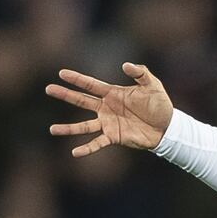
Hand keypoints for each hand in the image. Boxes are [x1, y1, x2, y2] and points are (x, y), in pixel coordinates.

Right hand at [46, 63, 173, 156]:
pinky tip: (74, 153)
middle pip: (81, 100)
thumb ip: (141, 73)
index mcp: (113, 93)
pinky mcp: (114, 137)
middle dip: (65, 95)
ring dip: (68, 128)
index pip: (91, 84)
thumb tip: (125, 65)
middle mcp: (106, 108)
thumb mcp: (153, 85)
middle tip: (48, 89)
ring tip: (52, 129)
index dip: (77, 79)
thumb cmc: (160, 104)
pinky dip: (87, 148)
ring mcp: (108, 123)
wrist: (167, 126)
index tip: (61, 73)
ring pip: (84, 126)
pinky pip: (97, 143)